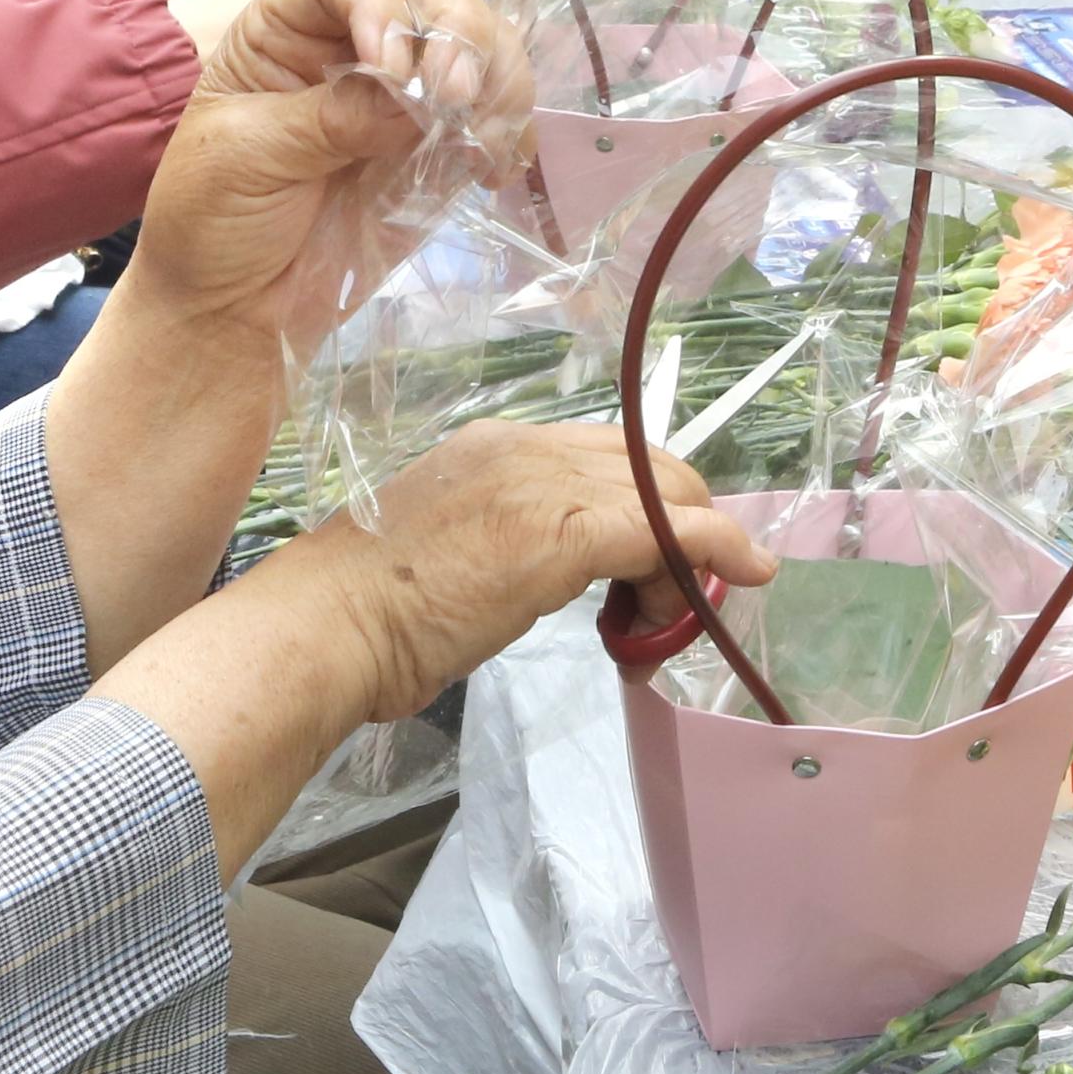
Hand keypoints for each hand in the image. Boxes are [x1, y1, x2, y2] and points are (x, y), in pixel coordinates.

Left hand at [116, 0, 529, 342]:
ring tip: (482, 141)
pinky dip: (511, 133)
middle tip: (458, 99)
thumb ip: (328, 118)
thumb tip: (411, 98)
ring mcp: (405, 94)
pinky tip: (495, 170)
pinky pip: (496, 115)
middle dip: (458, 34)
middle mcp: (352, 43)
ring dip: (497, 80)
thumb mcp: (247, 156)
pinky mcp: (441, 147)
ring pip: (480, 44)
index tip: (391, 66)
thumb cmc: (212, 219)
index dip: (377, 4)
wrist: (235, 306)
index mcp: (285, 29)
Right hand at [287, 422, 778, 724]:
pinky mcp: (564, 532)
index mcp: (495, 446)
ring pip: (668, 497)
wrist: (328, 627)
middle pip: (650, 465)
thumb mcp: (449, 548)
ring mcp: (544, 483)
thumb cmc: (370, 612)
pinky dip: (718, 549)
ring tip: (661, 623)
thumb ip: (505, 539)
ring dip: (688, 560)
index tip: (657, 562)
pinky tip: (744, 575)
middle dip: (681, 528)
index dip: (651, 504)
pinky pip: (671, 530)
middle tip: (666, 603)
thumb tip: (542, 569)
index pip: (608, 454)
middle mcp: (525, 447)